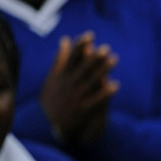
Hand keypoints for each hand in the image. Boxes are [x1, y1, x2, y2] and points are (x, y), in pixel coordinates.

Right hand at [41, 31, 118, 145]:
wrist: (45, 125)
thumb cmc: (52, 98)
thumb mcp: (52, 78)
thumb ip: (60, 59)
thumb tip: (65, 40)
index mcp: (60, 76)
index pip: (71, 58)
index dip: (80, 46)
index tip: (90, 35)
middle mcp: (67, 85)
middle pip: (83, 69)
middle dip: (94, 58)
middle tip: (106, 48)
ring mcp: (74, 97)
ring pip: (91, 81)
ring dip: (103, 70)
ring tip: (114, 60)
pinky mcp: (81, 110)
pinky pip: (95, 100)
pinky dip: (105, 92)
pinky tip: (115, 85)